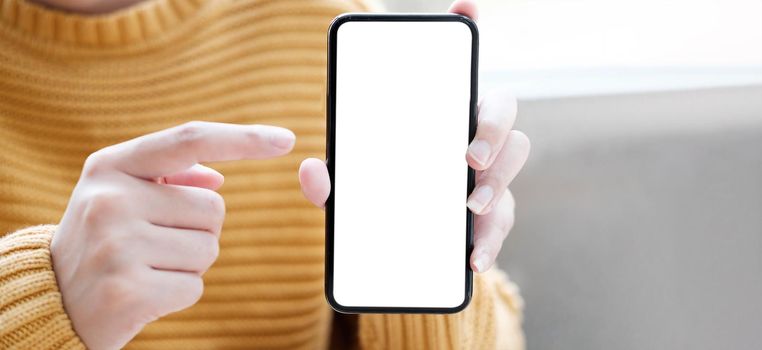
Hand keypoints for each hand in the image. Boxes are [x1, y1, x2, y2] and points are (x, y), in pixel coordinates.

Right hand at [51, 122, 294, 349]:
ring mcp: (117, 245)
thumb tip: (218, 178)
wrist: (52, 300)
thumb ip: (167, 178)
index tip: (286, 140)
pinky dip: (180, 293)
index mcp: (111, 165)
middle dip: (199, 229)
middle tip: (154, 244)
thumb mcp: (119, 196)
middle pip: (215, 206)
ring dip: (190, 263)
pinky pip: (196, 286)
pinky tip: (146, 292)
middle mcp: (111, 199)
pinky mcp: (128, 290)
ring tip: (147, 266)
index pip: (190, 140)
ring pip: (210, 248)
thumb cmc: (101, 241)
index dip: (242, 139)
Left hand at [298, 0, 529, 273]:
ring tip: (470, 208)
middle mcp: (472, 133)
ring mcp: (489, 172)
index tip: (463, 9)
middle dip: (493, 127)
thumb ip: (332, 179)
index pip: (458, 67)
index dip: (466, 30)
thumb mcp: (352, 187)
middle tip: (468, 155)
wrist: (401, 244)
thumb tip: (310, 169)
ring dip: (498, 182)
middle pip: (503, 110)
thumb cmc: (381, 196)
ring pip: (515, 161)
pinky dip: (492, 240)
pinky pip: (505, 219)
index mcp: (440, 114)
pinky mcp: (494, 212)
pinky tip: (474, 258)